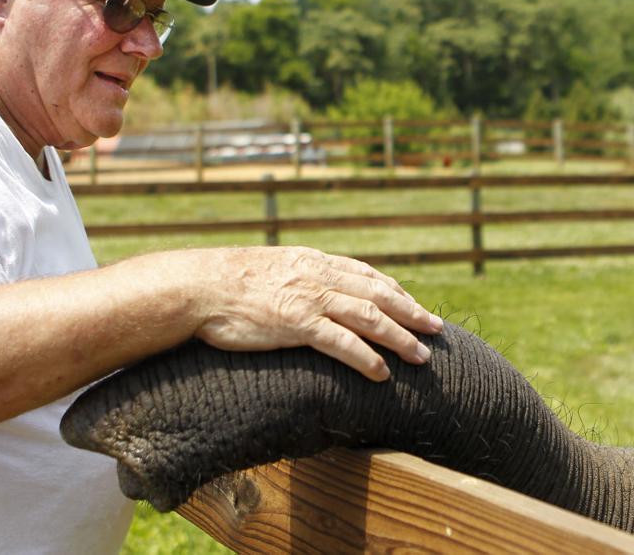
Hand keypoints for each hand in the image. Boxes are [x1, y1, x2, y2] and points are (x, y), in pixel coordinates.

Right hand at [192, 246, 442, 380]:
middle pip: (378, 293)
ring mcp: (309, 299)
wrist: (197, 286)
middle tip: (437, 328)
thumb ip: (294, 277)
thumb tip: (302, 289)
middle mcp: (318, 276)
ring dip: (400, 337)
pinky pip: (341, 342)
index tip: (412, 303)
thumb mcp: (269, 269)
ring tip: (422, 356)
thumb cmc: (224, 283)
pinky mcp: (296, 323)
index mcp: (312, 262)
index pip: (365, 273)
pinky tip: (383, 373)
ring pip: (369, 317)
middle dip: (411, 312)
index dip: (394, 290)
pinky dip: (366, 357)